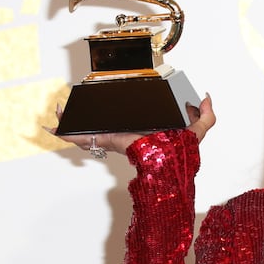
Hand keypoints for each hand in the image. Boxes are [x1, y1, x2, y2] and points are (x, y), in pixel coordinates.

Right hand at [48, 93, 214, 155]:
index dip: (120, 108)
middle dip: (90, 114)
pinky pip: (84, 139)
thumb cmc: (180, 154)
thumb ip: (206, 115)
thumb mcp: (198, 130)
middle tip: (78, 104)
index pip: (130, 118)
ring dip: (73, 121)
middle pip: (105, 123)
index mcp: (146, 129)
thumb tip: (206, 97)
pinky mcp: (109, 140)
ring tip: (61, 110)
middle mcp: (129, 133)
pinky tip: (57, 125)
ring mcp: (116, 138)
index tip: (113, 97)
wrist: (167, 166)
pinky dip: (68, 133)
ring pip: (90, 130)